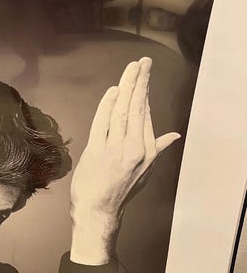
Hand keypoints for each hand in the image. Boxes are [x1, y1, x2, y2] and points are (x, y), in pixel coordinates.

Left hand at [70, 58, 179, 264]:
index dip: (144, 93)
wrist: (98, 210)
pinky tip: (113, 91)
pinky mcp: (97, 150)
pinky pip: (102, 122)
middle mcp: (134, 147)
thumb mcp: (145, 171)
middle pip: (137, 108)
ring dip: (126, 87)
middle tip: (142, 62)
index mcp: (147, 151)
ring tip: (131, 69)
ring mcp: (115, 148)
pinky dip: (107, 105)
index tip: (143, 76)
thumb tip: (174, 135)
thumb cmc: (120, 190)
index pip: (145, 115)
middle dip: (140, 82)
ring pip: (122, 111)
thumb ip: (158, 149)